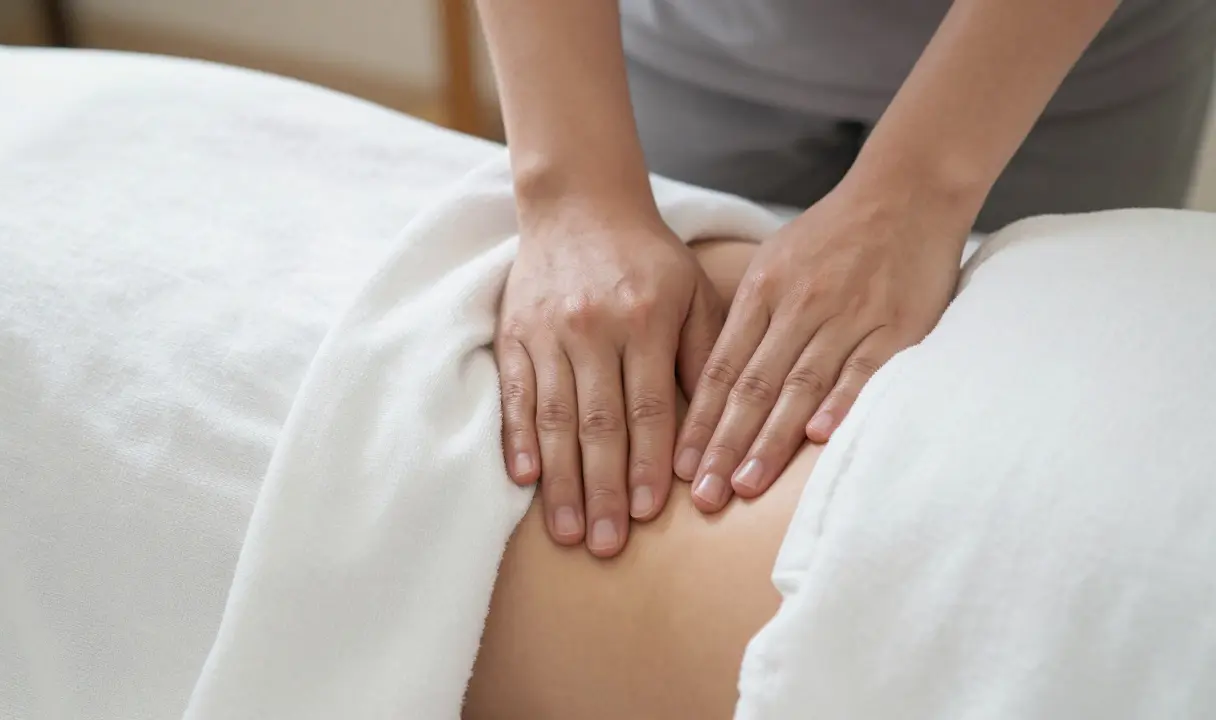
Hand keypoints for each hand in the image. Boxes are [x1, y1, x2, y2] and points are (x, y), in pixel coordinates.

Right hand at [496, 208, 723, 556]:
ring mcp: (547, 332)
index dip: (646, 464)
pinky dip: (515, 438)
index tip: (647, 516)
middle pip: (599, 424)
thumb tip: (717, 426)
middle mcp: (592, 328)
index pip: (649, 407)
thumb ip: (706, 353)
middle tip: (604, 547)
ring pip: (553, 418)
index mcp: (644, 319)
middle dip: (602, 490)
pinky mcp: (513, 333)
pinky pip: (513, 393)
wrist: (579, 202)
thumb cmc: (647, 256)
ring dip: (559, 481)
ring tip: (566, 532)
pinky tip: (523, 479)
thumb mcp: (693, 290)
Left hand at [674, 179, 969, 511]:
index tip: (680, 467)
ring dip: (771, 439)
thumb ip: (747, 318)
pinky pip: (865, 368)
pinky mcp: (896, 323)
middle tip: (703, 496)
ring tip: (745, 484)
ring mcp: (847, 315)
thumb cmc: (833, 235)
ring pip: (800, 384)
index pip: (722, 368)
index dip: (700, 421)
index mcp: (762, 292)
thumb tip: (712, 379)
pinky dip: (842, 402)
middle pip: (753, 386)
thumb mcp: (774, 263)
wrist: (905, 191)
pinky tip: (818, 436)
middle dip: (724, 444)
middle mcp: (798, 306)